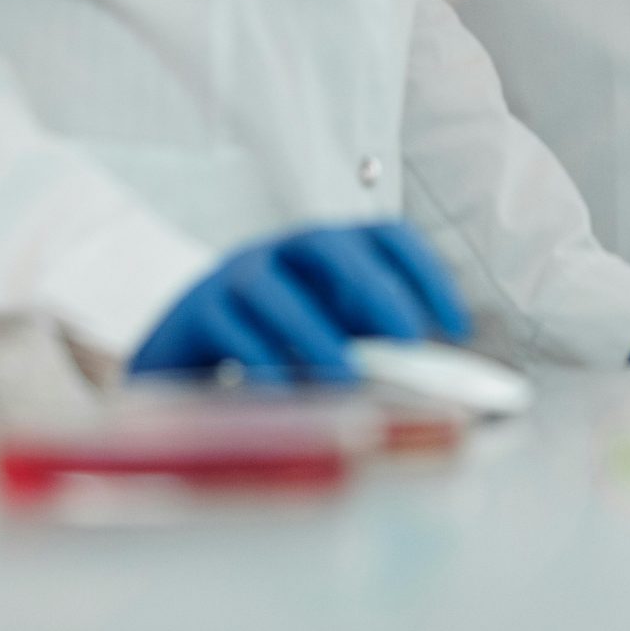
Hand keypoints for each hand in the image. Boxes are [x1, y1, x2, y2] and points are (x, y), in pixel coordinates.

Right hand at [129, 221, 470, 382]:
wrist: (173, 368)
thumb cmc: (266, 355)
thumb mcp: (326, 344)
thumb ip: (370, 350)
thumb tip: (430, 379)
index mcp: (323, 252)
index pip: (383, 236)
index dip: (424, 271)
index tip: (456, 325)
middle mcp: (280, 252)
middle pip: (331, 246)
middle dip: (377, 290)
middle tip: (409, 340)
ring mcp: (232, 276)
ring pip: (276, 290)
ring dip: (316, 336)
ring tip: (348, 381)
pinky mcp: (194, 312)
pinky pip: (230, 330)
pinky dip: (262, 362)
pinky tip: (285, 394)